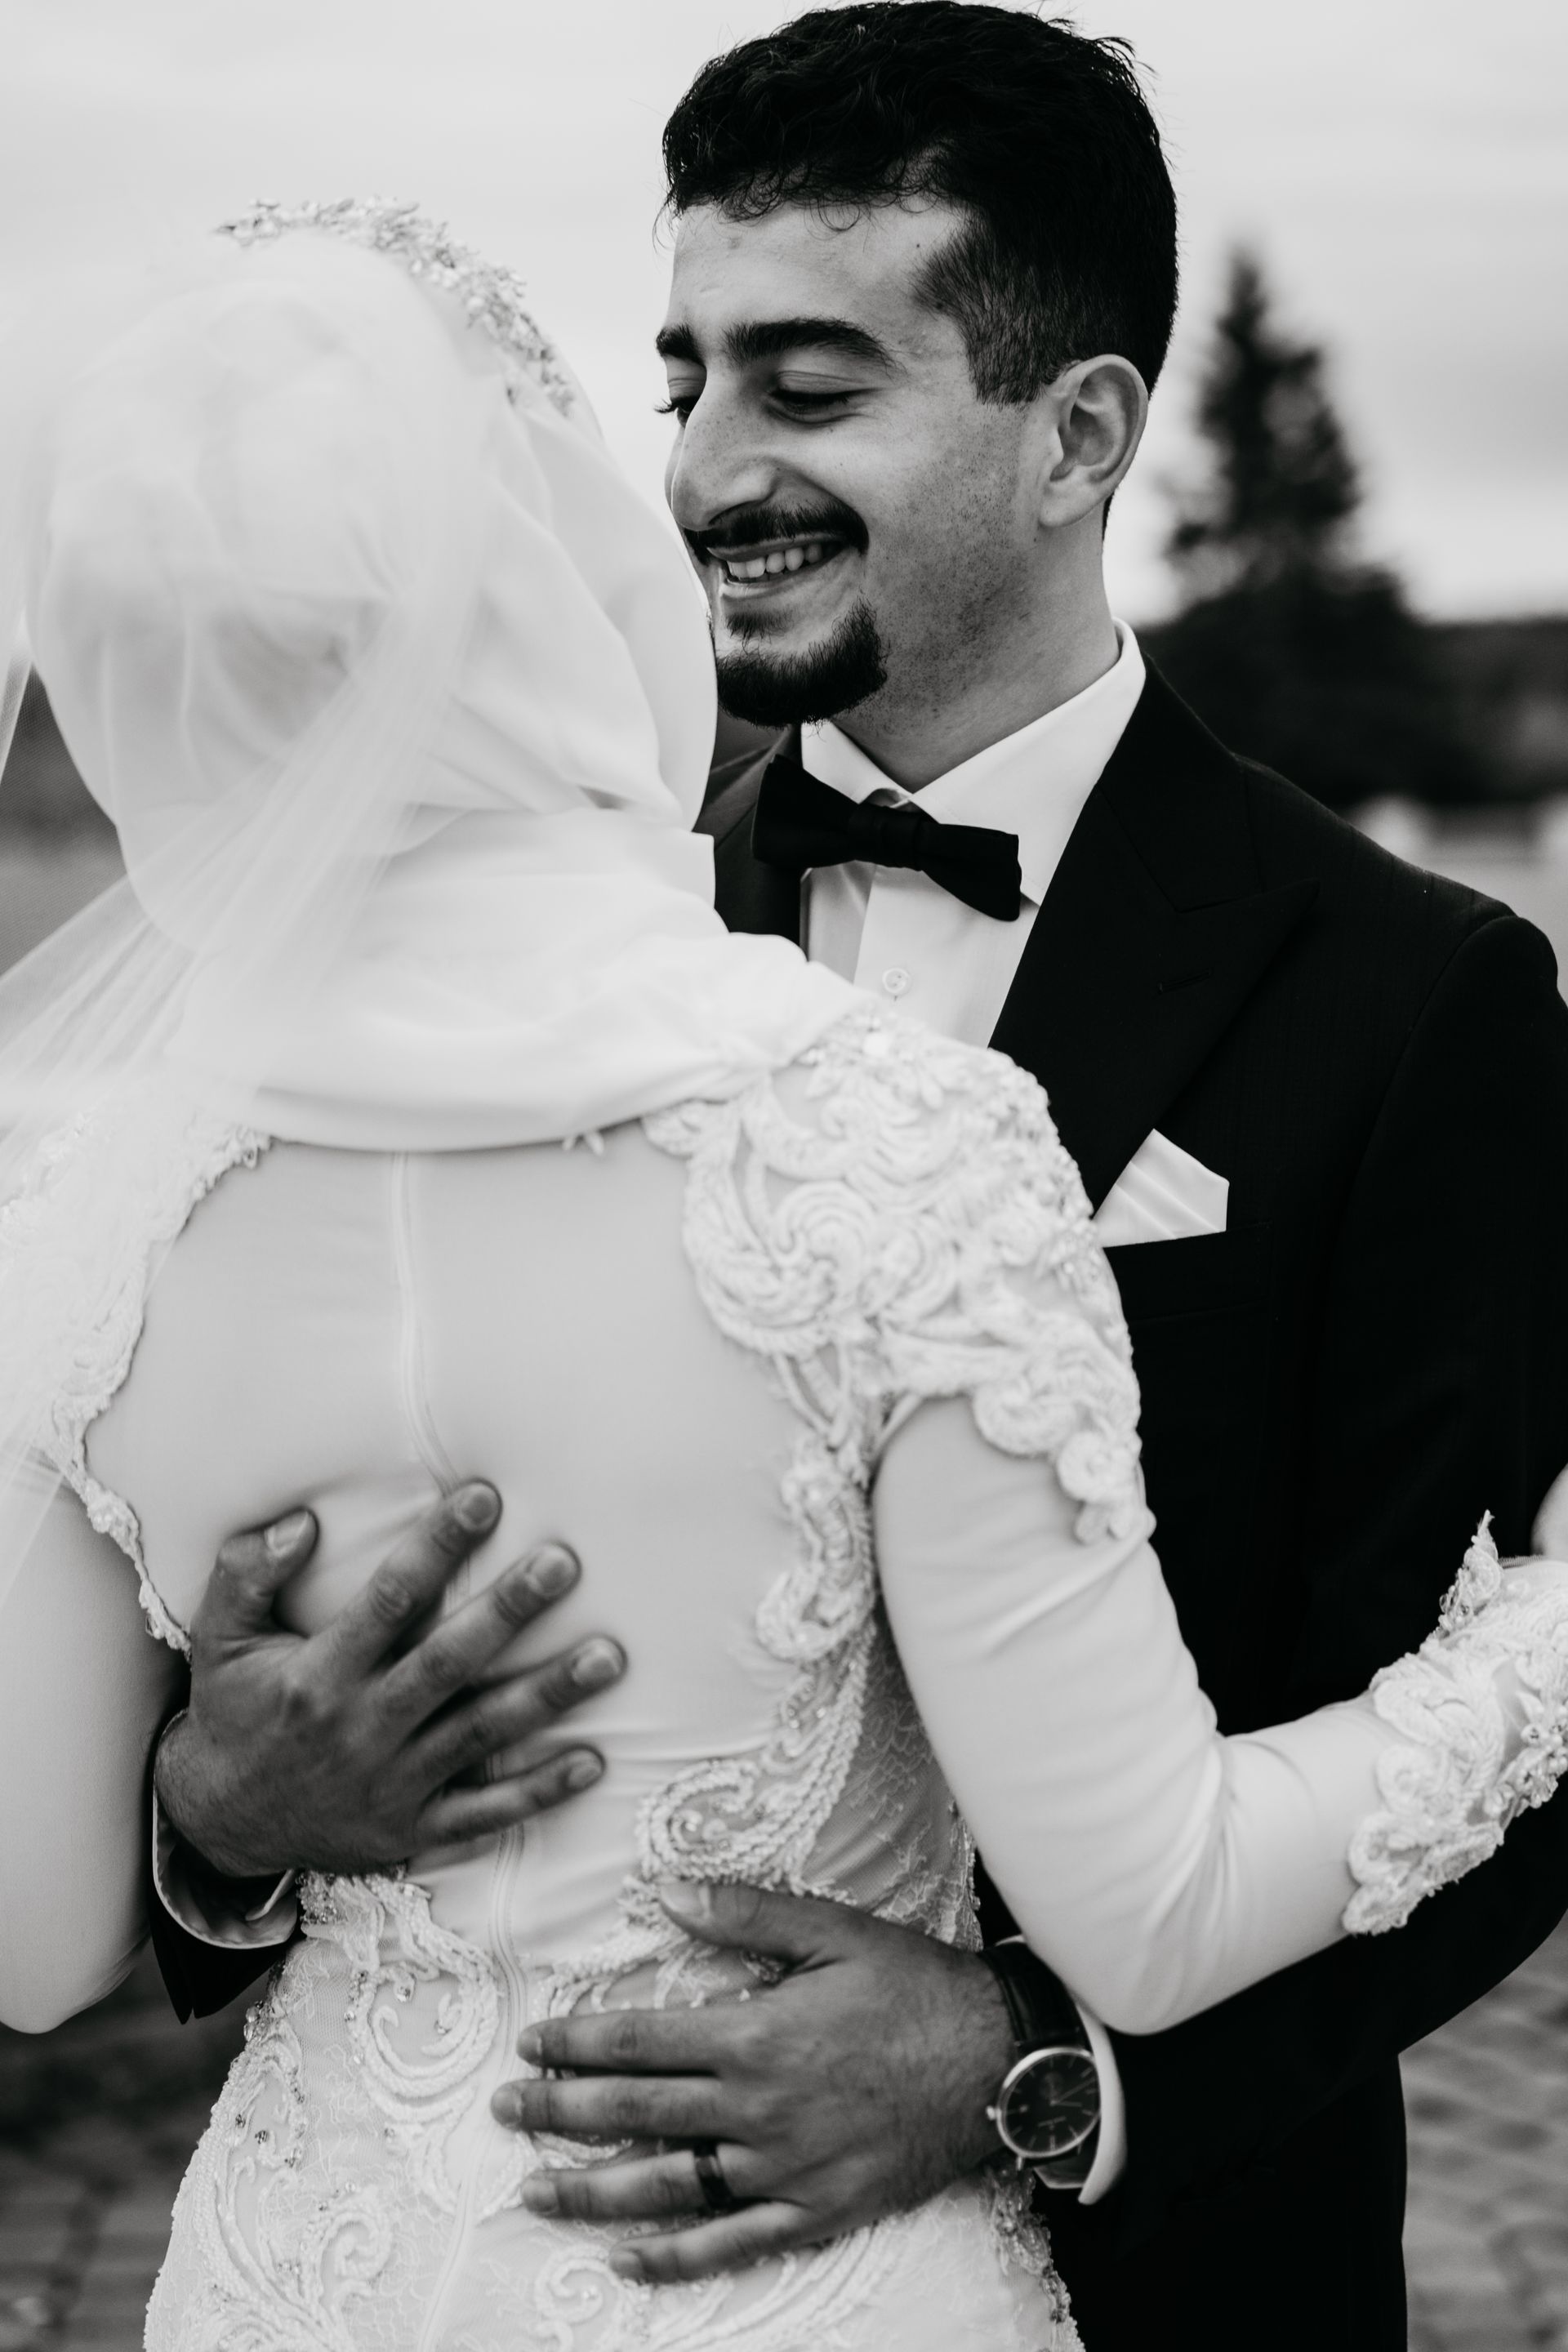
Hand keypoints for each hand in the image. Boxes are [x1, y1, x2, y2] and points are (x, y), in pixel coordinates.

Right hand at [155, 1483, 623, 1878]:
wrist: (221, 1825)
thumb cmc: (233, 1715)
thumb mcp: (219, 1641)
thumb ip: (248, 1572)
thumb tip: (302, 1520)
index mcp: (319, 1677)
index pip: (389, 1601)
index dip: (438, 1546)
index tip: (485, 1496)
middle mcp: (361, 1729)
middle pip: (449, 1662)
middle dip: (509, 1610)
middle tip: (563, 1562)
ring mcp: (392, 1784)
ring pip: (481, 1734)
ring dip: (548, 1695)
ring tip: (607, 1657)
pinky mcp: (412, 1829)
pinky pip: (485, 1813)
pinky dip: (540, 1791)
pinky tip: (592, 1761)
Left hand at [489, 1882, 1012, 2282]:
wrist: (998, 2064)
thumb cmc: (915, 1988)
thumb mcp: (834, 1931)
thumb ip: (747, 1914)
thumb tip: (668, 1893)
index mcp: (755, 2035)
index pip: (639, 2042)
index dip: (577, 2044)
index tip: (532, 2044)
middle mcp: (757, 2110)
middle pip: (636, 2116)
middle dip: (561, 2114)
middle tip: (507, 2110)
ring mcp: (784, 2169)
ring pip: (666, 2188)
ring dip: (593, 2192)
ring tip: (536, 2191)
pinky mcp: (815, 2211)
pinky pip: (731, 2244)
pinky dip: (673, 2259)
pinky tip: (625, 2262)